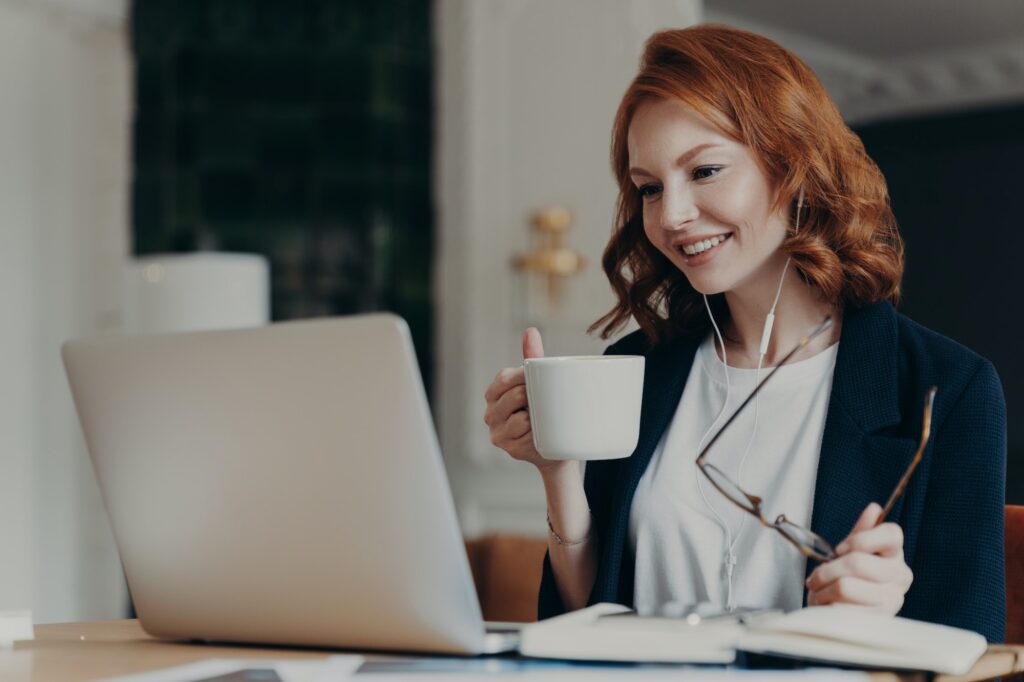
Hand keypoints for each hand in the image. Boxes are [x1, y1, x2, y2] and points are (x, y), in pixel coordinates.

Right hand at [483, 328, 568, 475]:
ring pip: (520, 417)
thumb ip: (533, 359)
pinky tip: (541, 433)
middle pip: (513, 396)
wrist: (555, 447)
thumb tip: (530, 331)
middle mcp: (491, 414)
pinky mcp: (509, 449)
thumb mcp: (538, 383)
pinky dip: (537, 432)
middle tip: (547, 399)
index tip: (538, 379)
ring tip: (544, 417)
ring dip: (537, 416)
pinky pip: (526, 435)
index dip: (523, 377)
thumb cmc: (544, 410)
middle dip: (533, 395)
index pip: (504, 378)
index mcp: (494, 394)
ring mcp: (498, 433)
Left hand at [805, 502, 913, 614]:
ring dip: (823, 589)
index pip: (892, 534)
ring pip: (845, 585)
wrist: (844, 614)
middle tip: (816, 576)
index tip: (840, 549)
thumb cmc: (847, 578)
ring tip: (820, 591)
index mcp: (895, 555)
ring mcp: (891, 601)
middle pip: (858, 562)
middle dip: (827, 569)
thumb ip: (862, 532)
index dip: (860, 539)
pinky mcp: (875, 621)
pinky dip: (826, 605)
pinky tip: (826, 605)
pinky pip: (840, 607)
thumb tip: (875, 509)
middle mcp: (900, 577)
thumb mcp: (851, 553)